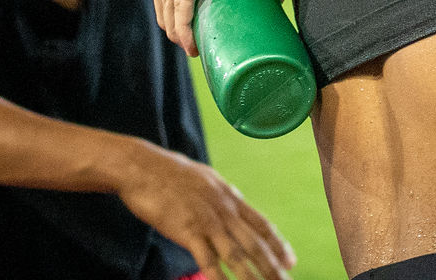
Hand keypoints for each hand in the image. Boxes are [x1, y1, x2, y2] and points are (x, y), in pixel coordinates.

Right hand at [118, 140, 295, 279]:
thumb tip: (231, 205)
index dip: (277, 244)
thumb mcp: (206, 181)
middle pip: (254, 242)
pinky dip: (218, 276)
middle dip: (271, 265)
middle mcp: (225, 209)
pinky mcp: (188, 230)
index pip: (261, 224)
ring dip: (251, 275)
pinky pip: (207, 259)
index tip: (290, 260)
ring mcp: (208, 220)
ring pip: (236, 253)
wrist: (145, 168)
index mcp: (231, 197)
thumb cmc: (172, 174)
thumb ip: (221, 197)